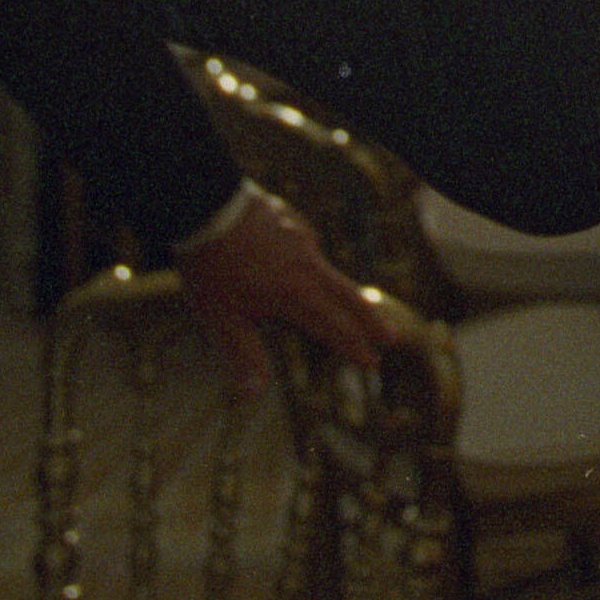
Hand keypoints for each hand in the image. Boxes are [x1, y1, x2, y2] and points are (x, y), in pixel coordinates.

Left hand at [174, 184, 398, 389]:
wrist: (207, 203)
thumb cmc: (211, 266)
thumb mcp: (220, 318)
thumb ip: (242, 354)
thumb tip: (253, 395)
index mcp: (295, 294)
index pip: (333, 326)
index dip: (353, 345)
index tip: (372, 360)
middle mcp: (308, 266)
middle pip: (348, 297)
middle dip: (371, 320)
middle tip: (392, 337)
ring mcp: (303, 240)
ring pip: (332, 272)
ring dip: (347, 294)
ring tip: (355, 307)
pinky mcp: (293, 221)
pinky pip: (311, 249)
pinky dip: (316, 267)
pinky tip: (305, 267)